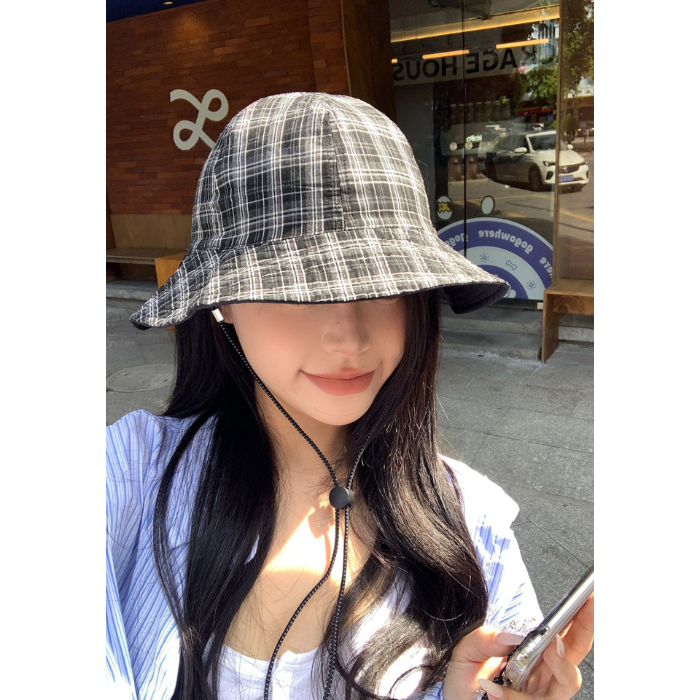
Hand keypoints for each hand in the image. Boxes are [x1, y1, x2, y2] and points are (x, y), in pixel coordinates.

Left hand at [442, 593, 593, 699]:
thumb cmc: (466, 682)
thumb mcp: (468, 651)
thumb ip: (485, 639)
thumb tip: (511, 635)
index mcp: (534, 656)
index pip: (563, 634)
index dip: (580, 616)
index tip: (590, 596)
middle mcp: (543, 677)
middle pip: (575, 654)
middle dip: (585, 631)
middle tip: (587, 609)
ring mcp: (539, 697)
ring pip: (565, 684)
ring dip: (560, 665)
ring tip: (551, 649)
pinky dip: (512, 697)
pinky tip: (494, 690)